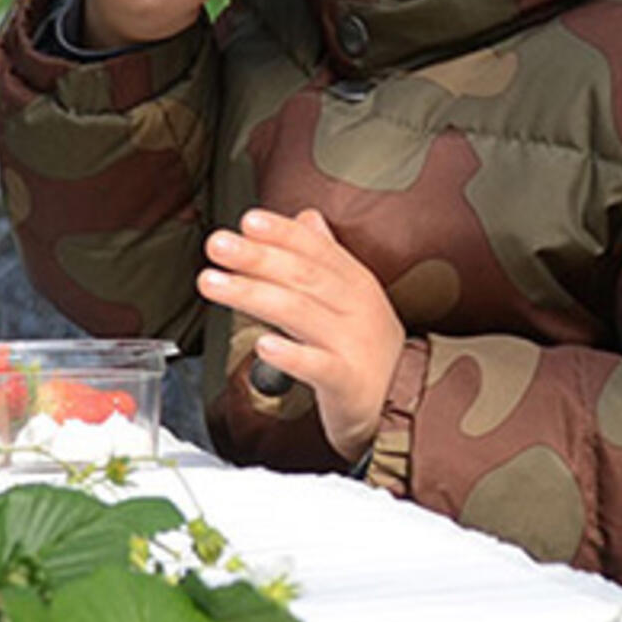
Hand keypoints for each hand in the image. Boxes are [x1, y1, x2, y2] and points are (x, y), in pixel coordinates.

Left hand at [197, 207, 404, 462]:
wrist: (408, 406)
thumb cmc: (366, 347)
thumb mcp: (353, 296)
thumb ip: (326, 257)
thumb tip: (306, 216)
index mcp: (355, 282)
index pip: (316, 249)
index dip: (283, 232)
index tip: (248, 220)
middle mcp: (356, 308)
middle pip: (303, 276)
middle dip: (257, 257)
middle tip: (218, 245)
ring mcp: (353, 345)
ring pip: (299, 314)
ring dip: (252, 294)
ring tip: (212, 283)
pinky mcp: (348, 383)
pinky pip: (319, 367)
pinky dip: (290, 355)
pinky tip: (262, 345)